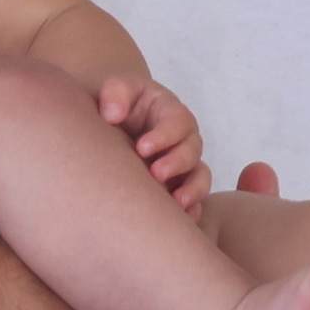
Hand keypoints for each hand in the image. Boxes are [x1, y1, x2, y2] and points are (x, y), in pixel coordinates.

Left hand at [97, 75, 207, 212]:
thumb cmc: (115, 106)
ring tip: (177, 202)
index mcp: (169, 112)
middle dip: (177, 162)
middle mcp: (182, 139)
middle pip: (192, 149)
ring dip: (193, 189)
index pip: (178, 121)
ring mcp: (183, 165)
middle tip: (155, 173)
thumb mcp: (116, 90)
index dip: (165, 135)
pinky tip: (180, 219)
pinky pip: (195, 200)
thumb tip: (113, 114)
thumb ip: (115, 93)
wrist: (109, 128)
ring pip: (200, 176)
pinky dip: (193, 210)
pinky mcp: (179, 187)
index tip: (142, 147)